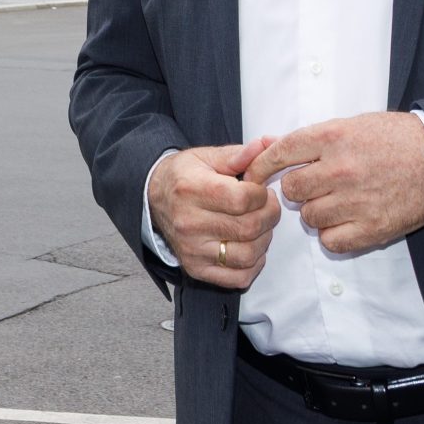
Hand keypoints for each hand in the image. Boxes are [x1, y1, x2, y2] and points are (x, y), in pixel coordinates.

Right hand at [147, 138, 281, 289]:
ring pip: (247, 255)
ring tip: (260, 225)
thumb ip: (237, 154)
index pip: (242, 200)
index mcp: (191, 190)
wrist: (154, 199)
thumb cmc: (184, 177)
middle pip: (248, 228)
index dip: (262, 195)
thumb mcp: (206, 157)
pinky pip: (237, 277)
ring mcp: (192, 249)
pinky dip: (254, 265)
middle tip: (267, 206)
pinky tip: (251, 247)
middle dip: (269, 216)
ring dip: (264, 240)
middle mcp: (189, 223)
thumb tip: (264, 147)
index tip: (262, 190)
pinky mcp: (196, 268)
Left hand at [243, 113, 423, 255]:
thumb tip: (267, 145)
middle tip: (316, 186)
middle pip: (290, 189)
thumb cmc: (395, 139)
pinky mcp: (371, 228)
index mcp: (333, 136)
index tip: (251, 176)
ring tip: (338, 201)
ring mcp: (356, 200)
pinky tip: (348, 220)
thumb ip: (310, 139)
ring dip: (316, 212)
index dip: (259, 167)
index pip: (279, 153)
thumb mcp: (352, 125)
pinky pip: (329, 241)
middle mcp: (341, 168)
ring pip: (308, 217)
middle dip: (298, 189)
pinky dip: (333, 234)